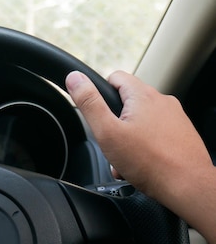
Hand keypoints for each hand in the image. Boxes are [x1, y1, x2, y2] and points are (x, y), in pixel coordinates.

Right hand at [65, 70, 211, 204]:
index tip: (99, 112)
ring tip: (127, 158)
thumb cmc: (151, 163)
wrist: (189, 188)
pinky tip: (142, 163)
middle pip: (127, 101)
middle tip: (113, 142)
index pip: (115, 77)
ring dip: (129, 136)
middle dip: (115, 122)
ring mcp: (175, 118)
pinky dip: (146, 145)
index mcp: (143, 95)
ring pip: (141, 120)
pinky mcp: (183, 134)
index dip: (101, 93)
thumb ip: (89, 102)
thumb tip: (75, 78)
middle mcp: (163, 101)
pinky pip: (156, 133)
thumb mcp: (107, 132)